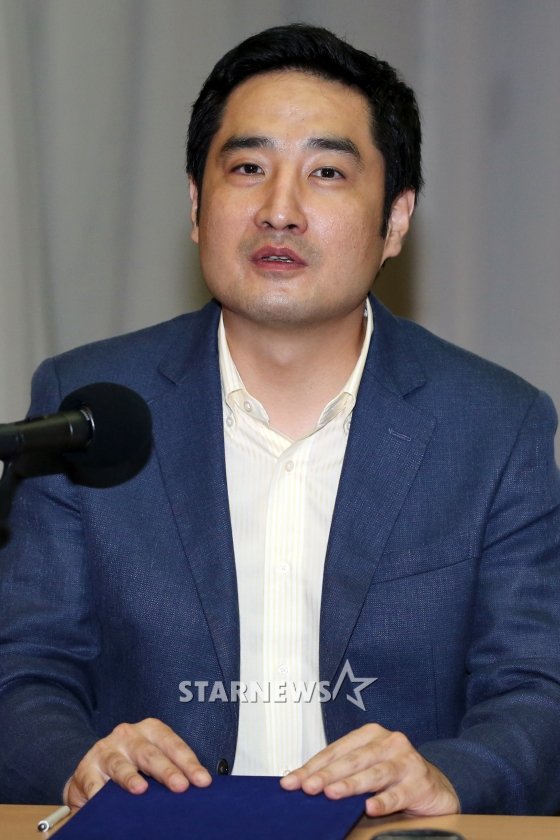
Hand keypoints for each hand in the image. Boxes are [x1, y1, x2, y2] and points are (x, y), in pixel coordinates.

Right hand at [64, 718, 210, 806]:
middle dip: (166, 770)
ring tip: (140, 789)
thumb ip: (171, 768)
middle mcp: (128, 736)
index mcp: (150, 731)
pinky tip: (103, 800)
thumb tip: (199, 787)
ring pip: (119, 764)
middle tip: (180, 786)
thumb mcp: (153, 760)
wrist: (92, 771)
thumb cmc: (132, 765)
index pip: (172, 745)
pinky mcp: (86, 769)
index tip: (202, 781)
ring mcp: (105, 751)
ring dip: (130, 777)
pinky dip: (98, 792)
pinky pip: (92, 782)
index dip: (188, 763)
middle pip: (149, 753)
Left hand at [280, 723, 458, 816]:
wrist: (435, 788)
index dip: (312, 767)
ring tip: (333, 794)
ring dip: (352, 784)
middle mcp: (388, 742)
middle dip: (327, 774)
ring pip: (375, 773)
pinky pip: (399, 793)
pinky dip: (384, 801)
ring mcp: (407, 760)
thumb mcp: (366, 770)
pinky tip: (371, 808)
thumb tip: (304, 785)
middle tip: (309, 787)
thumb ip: (342, 773)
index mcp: (370, 735)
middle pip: (353, 759)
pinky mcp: (421, 781)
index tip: (292, 782)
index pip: (335, 751)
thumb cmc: (394, 777)